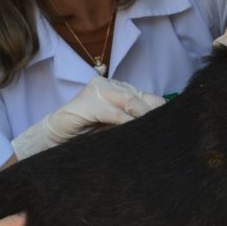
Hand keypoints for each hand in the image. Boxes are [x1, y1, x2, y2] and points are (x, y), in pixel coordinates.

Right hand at [11, 75, 162, 158]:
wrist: (52, 140)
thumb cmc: (84, 136)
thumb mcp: (114, 129)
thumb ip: (132, 123)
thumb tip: (159, 128)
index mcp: (117, 90)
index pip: (146, 97)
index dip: (160, 110)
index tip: (174, 124)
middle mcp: (108, 85)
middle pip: (141, 97)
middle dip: (154, 114)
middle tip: (167, 130)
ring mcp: (96, 91)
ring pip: (129, 101)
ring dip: (142, 117)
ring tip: (153, 132)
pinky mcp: (86, 102)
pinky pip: (112, 112)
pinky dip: (125, 121)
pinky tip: (133, 130)